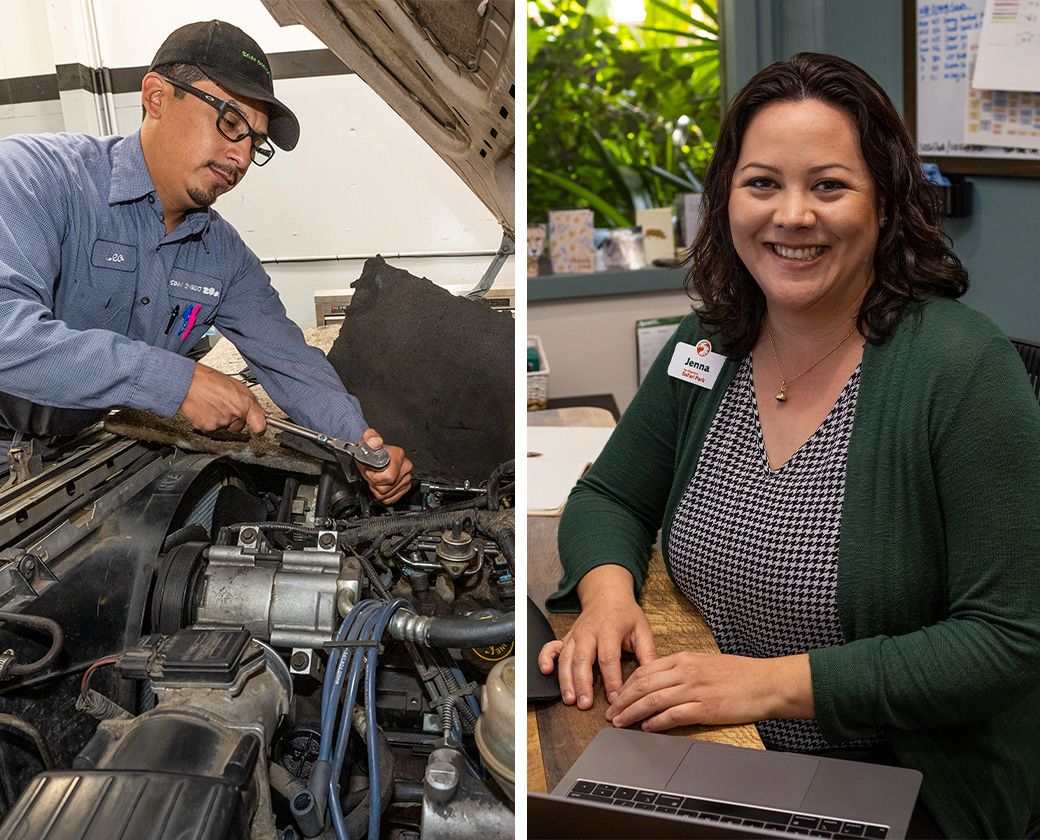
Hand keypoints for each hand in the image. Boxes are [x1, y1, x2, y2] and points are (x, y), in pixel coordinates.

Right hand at [179, 363, 265, 433]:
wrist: (189, 382)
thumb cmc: (211, 380)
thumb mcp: (237, 386)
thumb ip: (249, 402)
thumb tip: (257, 412)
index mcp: (245, 403)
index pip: (260, 425)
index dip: (259, 430)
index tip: (258, 431)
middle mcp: (235, 414)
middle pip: (239, 427)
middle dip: (234, 420)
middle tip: (224, 406)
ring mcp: (221, 422)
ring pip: (224, 427)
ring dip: (220, 419)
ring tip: (213, 404)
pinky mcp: (208, 427)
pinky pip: (211, 428)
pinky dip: (209, 421)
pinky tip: (206, 409)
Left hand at [356, 428, 412, 503]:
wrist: (372, 456)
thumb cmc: (370, 451)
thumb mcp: (366, 441)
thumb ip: (370, 439)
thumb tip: (376, 443)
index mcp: (398, 455)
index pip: (389, 477)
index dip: (375, 477)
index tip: (370, 470)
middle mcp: (405, 466)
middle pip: (388, 487)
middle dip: (376, 483)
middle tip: (372, 474)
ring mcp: (406, 477)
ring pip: (388, 493)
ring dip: (378, 488)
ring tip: (376, 478)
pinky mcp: (405, 486)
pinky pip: (392, 498)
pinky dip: (384, 494)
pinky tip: (381, 484)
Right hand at [538, 565, 657, 708]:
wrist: (607, 594)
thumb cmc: (625, 614)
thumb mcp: (642, 629)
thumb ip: (648, 653)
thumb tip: (654, 678)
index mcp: (609, 629)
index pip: (609, 657)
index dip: (612, 679)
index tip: (616, 698)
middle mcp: (589, 632)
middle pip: (583, 659)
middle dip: (583, 683)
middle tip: (585, 704)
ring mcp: (575, 635)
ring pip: (566, 657)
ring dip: (565, 679)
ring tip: (570, 699)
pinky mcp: (566, 638)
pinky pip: (551, 647)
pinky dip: (545, 658)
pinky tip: (546, 671)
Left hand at [605, 651, 813, 731]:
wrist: (766, 683)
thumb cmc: (739, 674)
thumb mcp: (705, 663)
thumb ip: (682, 670)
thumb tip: (659, 682)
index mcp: (684, 659)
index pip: (644, 670)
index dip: (626, 685)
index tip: (616, 696)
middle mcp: (686, 671)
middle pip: (643, 685)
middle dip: (622, 700)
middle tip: (611, 713)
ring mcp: (695, 689)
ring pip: (652, 700)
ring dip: (633, 713)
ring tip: (621, 723)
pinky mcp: (705, 708)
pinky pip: (673, 716)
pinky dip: (656, 723)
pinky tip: (647, 728)